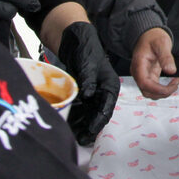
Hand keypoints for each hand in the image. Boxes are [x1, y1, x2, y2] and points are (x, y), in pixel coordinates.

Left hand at [56, 21, 119, 145]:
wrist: (75, 39)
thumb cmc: (86, 48)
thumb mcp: (88, 63)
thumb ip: (88, 79)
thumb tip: (88, 94)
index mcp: (110, 85)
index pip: (107, 107)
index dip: (99, 120)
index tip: (91, 131)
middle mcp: (103, 91)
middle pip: (98, 114)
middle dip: (90, 127)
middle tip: (81, 140)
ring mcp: (93, 93)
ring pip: (89, 114)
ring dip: (82, 125)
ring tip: (74, 137)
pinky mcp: (83, 93)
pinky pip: (80, 109)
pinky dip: (76, 117)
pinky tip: (69, 126)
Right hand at [131, 27, 178, 98]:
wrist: (148, 34)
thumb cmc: (153, 36)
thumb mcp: (161, 43)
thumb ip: (166, 57)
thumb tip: (171, 71)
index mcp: (139, 64)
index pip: (144, 83)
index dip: (158, 89)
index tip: (171, 86)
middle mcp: (138, 72)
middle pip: (146, 91)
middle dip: (162, 92)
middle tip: (176, 83)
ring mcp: (143, 75)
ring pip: (150, 92)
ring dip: (163, 92)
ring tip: (175, 82)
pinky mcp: (148, 76)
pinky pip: (154, 88)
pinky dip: (163, 89)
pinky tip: (172, 82)